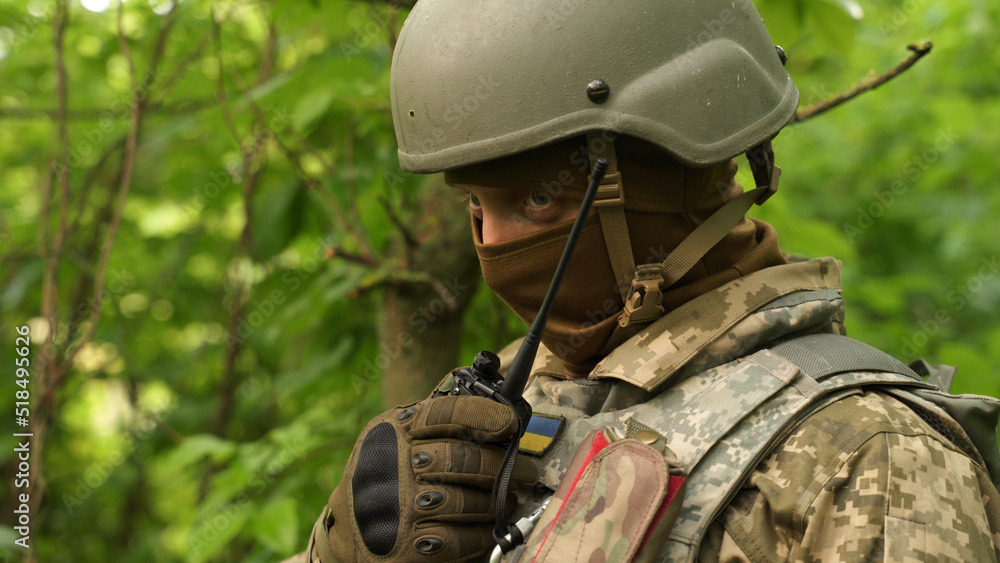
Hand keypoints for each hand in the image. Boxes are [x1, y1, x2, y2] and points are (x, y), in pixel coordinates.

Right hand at [308, 396, 537, 562]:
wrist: (348, 526)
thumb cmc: (387, 471)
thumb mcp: (398, 434)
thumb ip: (438, 421)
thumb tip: (501, 409)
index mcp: (395, 428)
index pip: (444, 413)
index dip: (483, 415)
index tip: (510, 422)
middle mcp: (392, 462)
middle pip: (462, 459)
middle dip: (503, 466)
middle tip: (526, 471)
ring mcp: (398, 505)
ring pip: (466, 500)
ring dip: (497, 501)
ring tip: (509, 498)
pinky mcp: (407, 544)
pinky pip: (459, 538)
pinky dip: (482, 533)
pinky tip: (488, 525)